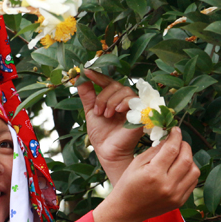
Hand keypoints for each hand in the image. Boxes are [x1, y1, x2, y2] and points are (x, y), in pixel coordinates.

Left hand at [77, 69, 142, 184]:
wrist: (107, 151)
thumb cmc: (101, 133)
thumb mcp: (91, 111)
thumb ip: (87, 94)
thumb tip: (79, 78)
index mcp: (113, 98)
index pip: (107, 81)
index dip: (97, 75)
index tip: (85, 71)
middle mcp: (124, 99)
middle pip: (115, 85)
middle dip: (103, 96)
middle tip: (98, 111)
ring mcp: (134, 105)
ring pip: (124, 90)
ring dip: (111, 101)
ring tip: (106, 115)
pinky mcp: (141, 112)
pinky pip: (134, 99)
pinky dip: (123, 103)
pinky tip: (117, 112)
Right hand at [93, 127, 199, 221]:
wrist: (126, 210)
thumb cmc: (127, 184)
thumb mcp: (136, 163)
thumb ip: (155, 150)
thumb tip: (169, 138)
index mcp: (153, 173)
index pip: (172, 149)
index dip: (176, 136)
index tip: (175, 129)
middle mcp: (167, 185)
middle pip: (186, 158)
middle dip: (185, 145)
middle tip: (179, 141)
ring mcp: (175, 195)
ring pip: (194, 170)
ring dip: (189, 159)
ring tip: (180, 155)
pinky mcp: (180, 201)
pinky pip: (193, 182)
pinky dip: (189, 172)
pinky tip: (180, 168)